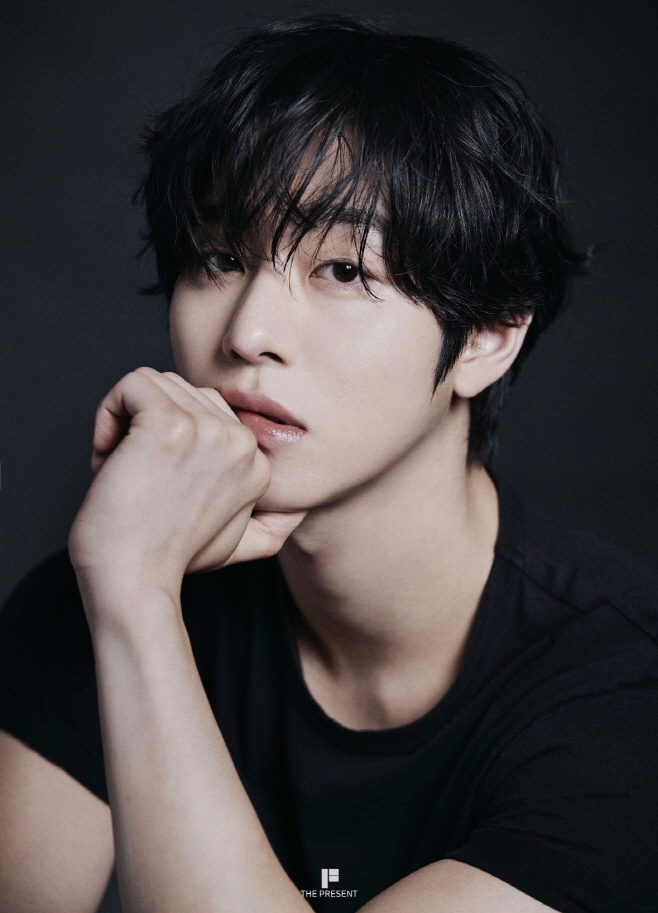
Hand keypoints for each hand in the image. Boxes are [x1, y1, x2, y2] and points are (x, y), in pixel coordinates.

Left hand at [68, 367, 306, 599]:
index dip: (171, 439)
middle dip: (147, 425)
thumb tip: (298, 512)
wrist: (135, 582)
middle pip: (181, 390)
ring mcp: (208, 430)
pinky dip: (108, 411)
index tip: (155, 483)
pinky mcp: (168, 423)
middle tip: (135, 476)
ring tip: (122, 467)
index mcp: (257, 462)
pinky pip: (131, 383)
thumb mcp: (237, 544)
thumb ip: (272, 526)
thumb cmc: (171, 561)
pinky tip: (106, 455)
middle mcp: (241, 442)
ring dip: (125, 421)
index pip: (207, 409)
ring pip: (155, 383)